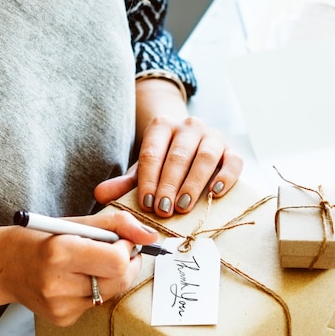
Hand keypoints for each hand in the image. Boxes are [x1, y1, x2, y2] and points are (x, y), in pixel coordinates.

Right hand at [0, 209, 157, 325]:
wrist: (0, 266)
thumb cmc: (38, 239)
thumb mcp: (74, 223)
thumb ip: (117, 224)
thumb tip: (152, 236)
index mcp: (60, 253)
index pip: (117, 260)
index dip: (126, 249)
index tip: (120, 241)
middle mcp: (58, 284)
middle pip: (119, 280)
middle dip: (126, 264)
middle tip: (116, 252)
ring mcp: (60, 306)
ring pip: (111, 294)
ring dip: (110, 278)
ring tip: (88, 265)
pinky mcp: (62, 319)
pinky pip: (96, 305)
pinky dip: (94, 291)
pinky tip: (74, 282)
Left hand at [94, 115, 242, 217]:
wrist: (191, 147)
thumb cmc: (164, 164)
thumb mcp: (144, 171)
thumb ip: (125, 184)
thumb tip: (101, 194)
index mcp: (163, 126)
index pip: (153, 152)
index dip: (148, 179)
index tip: (146, 204)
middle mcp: (189, 126)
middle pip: (178, 156)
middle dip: (169, 185)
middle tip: (163, 210)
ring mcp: (213, 136)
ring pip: (205, 157)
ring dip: (193, 183)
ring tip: (183, 206)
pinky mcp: (232, 150)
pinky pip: (233, 161)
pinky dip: (226, 177)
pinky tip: (215, 193)